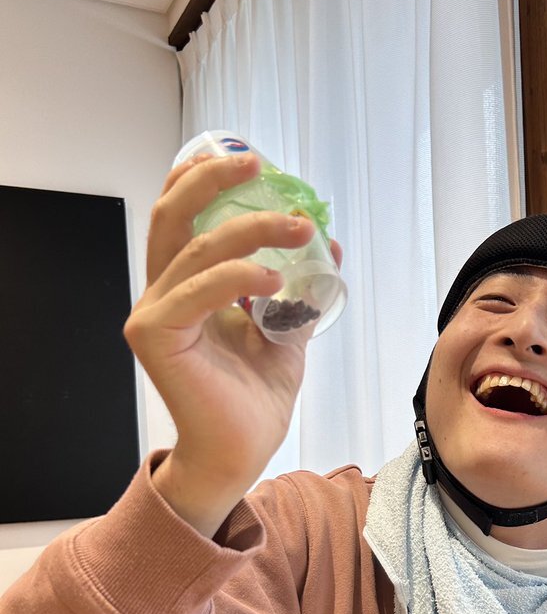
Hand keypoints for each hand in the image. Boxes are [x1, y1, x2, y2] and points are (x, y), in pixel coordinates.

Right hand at [126, 153, 341, 533]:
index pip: (183, 216)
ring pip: (196, 248)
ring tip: (298, 228)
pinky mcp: (155, 336)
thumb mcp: (286, 332)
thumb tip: (325, 245)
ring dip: (251, 230)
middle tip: (258, 167)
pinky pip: (197, 290)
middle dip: (213, 180)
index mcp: (186, 285)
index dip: (207, 179)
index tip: (250, 162)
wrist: (240, 452)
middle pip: (173, 214)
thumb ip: (297, 291)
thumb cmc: (255, 399)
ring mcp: (154, 312)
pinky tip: (272, 279)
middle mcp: (163, 292)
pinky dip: (236, 276)